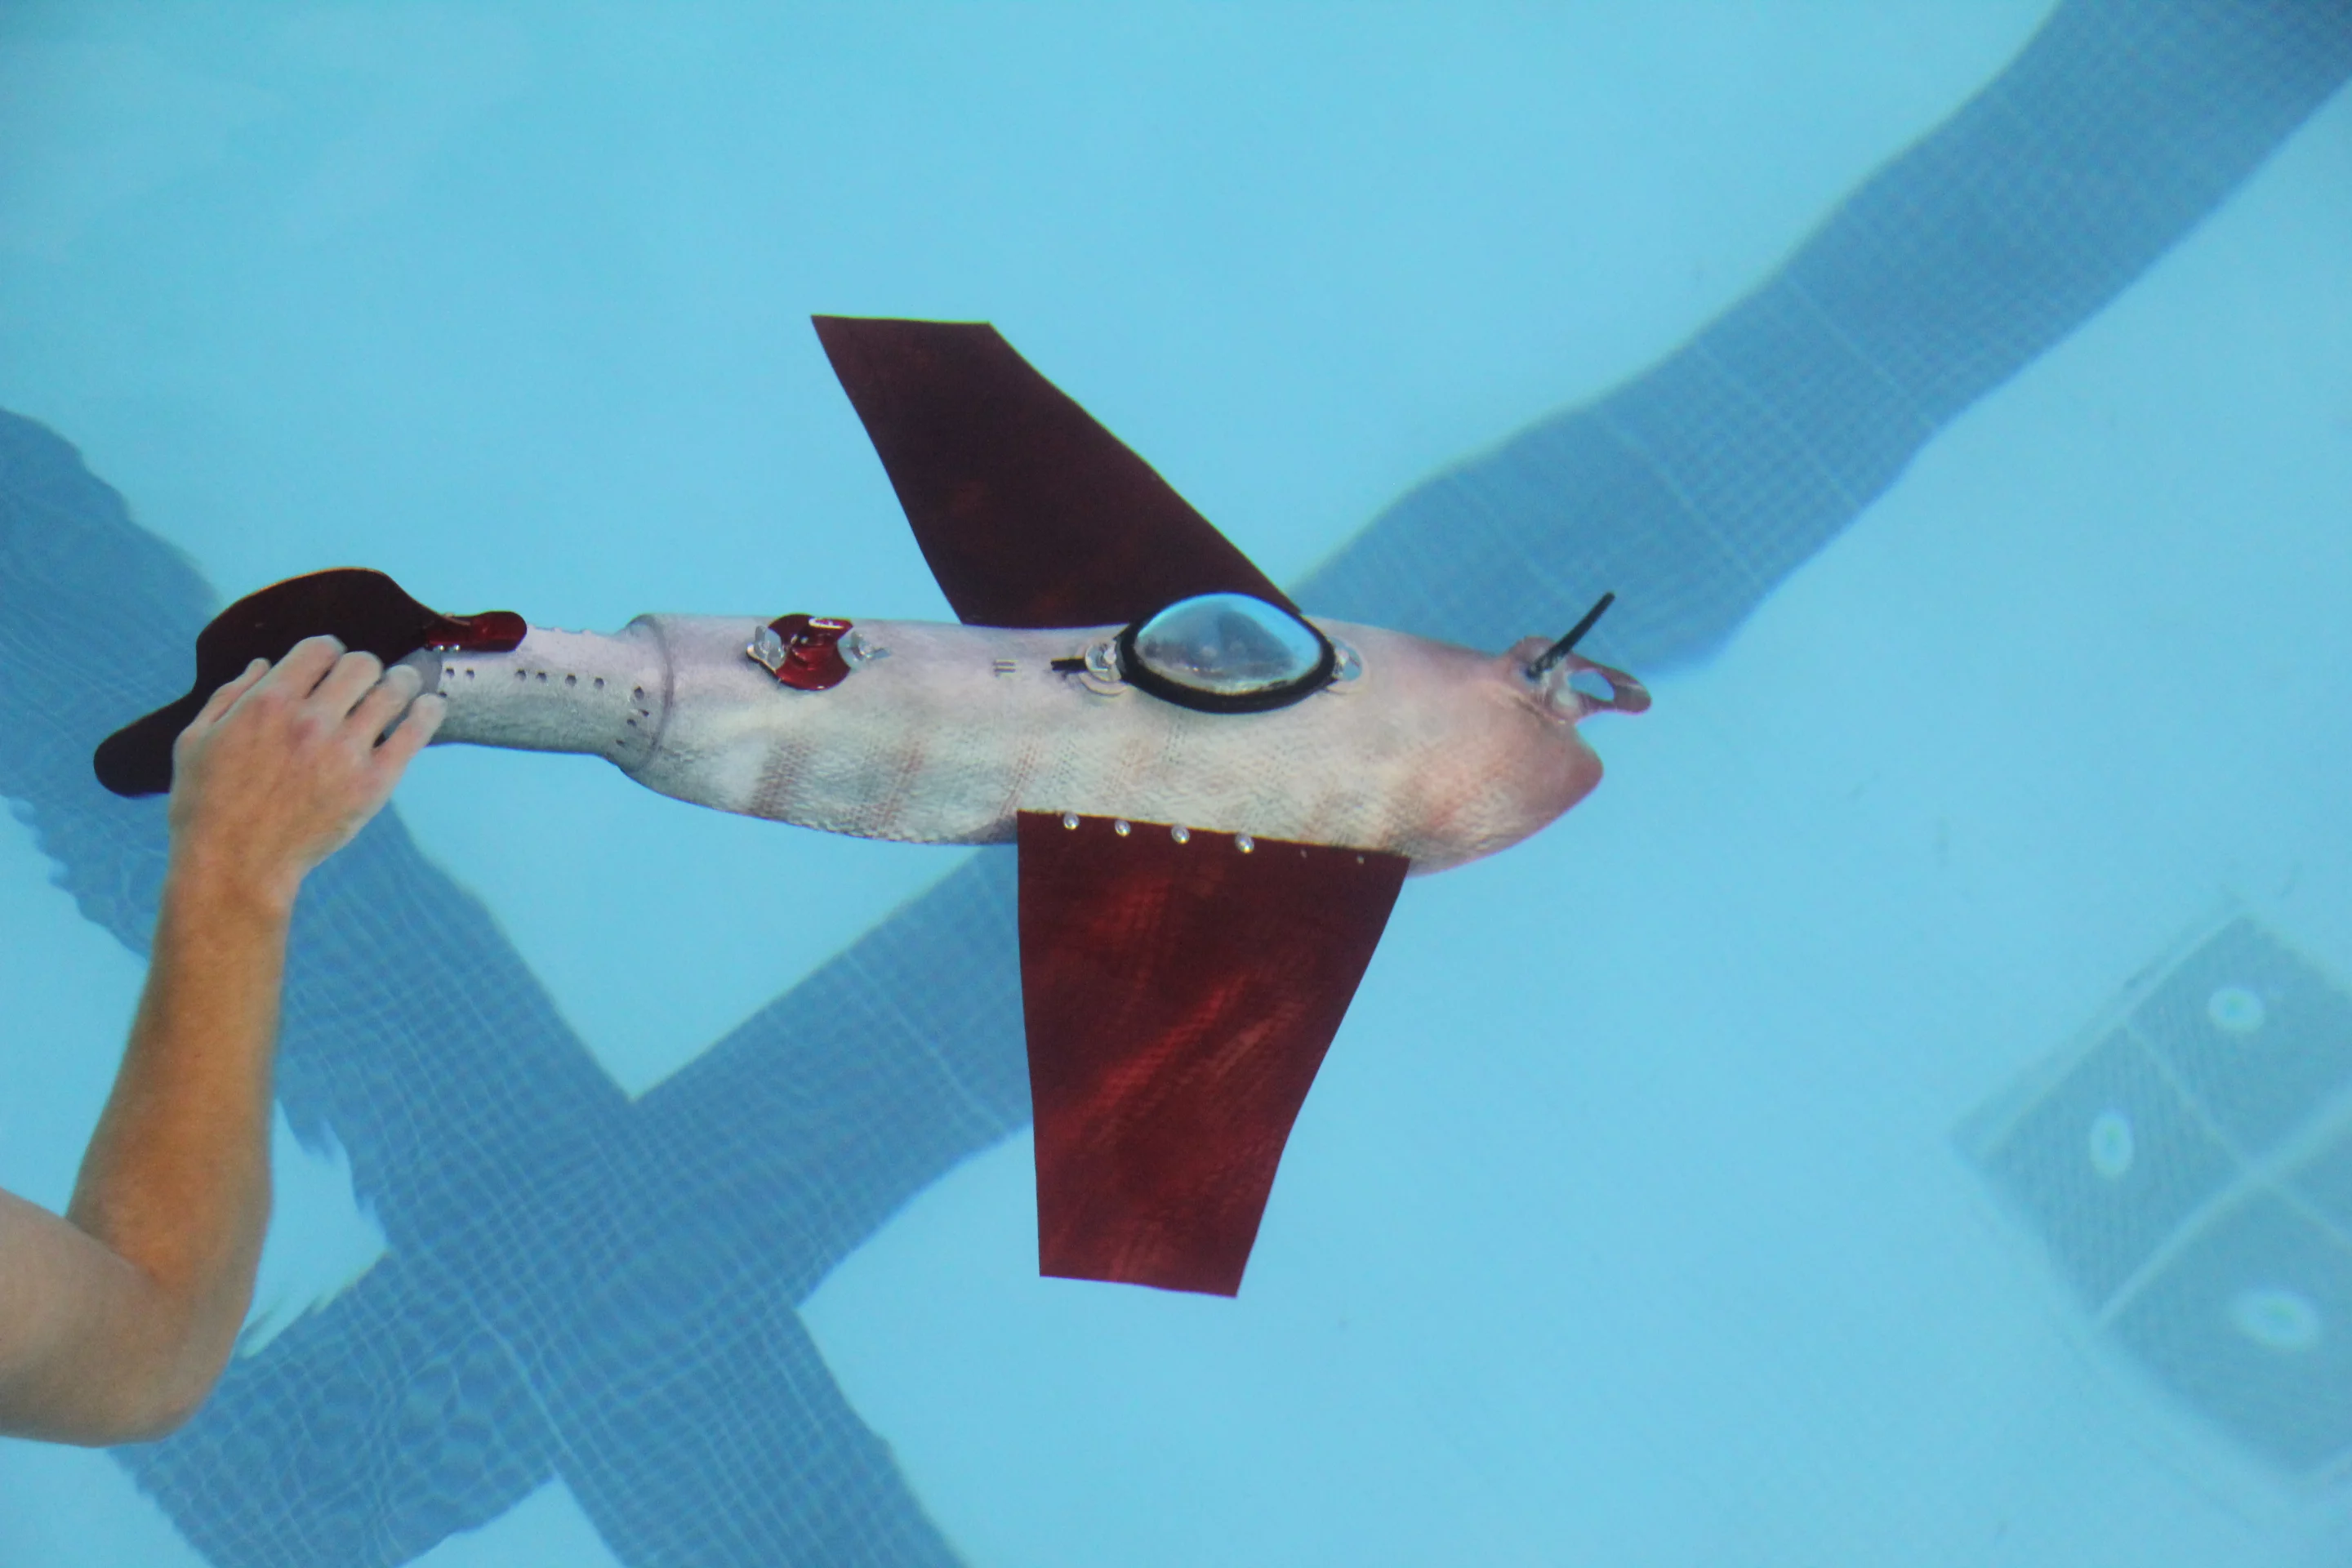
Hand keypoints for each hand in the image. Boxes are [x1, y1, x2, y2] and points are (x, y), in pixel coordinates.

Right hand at [165, 636, 445, 915]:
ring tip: (401, 687)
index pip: (320, 648)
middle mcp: (312, 719)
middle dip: (362, 668)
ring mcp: (346, 751)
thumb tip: (264, 664)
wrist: (236, 865)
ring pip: (393, 691)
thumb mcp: (197, 739)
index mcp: (269, 702)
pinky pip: (414, 734)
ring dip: (399, 684)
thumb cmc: (207, 804)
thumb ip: (231, 695)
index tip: (330, 665)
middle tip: (362, 682)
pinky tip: (431, 706)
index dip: (327, 652)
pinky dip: (428, 713)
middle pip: (362, 664)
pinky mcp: (373, 784)